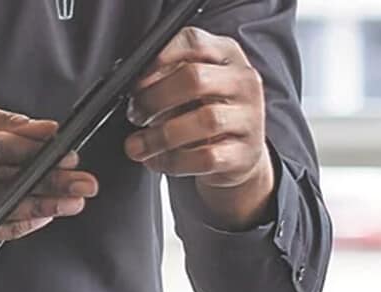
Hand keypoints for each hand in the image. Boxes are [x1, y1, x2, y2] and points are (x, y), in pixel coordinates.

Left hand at [127, 27, 275, 228]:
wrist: (236, 153)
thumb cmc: (201, 111)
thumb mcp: (186, 86)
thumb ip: (163, 78)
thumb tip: (131, 89)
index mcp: (225, 54)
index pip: (193, 42)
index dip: (158, 59)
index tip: (135, 82)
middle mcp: (243, 81)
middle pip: (195, 78)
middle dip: (154, 98)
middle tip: (136, 114)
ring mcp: (249, 117)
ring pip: (205, 120)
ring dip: (159, 135)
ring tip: (137, 145)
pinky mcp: (246, 153)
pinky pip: (207, 157)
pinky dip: (173, 161)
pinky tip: (157, 160)